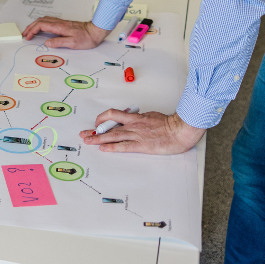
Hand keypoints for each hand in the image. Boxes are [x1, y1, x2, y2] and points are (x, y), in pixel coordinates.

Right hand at [22, 17, 109, 48]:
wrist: (95, 31)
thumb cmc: (86, 38)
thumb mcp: (72, 43)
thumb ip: (58, 42)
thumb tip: (47, 43)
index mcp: (59, 27)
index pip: (41, 26)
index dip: (32, 30)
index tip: (28, 37)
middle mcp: (59, 22)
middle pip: (40, 21)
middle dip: (30, 27)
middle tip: (25, 34)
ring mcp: (61, 22)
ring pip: (44, 20)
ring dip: (35, 25)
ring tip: (30, 31)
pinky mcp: (64, 24)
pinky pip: (49, 21)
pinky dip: (41, 24)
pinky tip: (42, 28)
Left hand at [82, 110, 204, 154]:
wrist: (180, 130)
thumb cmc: (169, 124)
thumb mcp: (152, 116)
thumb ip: (142, 118)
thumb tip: (136, 119)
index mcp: (136, 117)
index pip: (114, 115)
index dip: (103, 118)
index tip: (97, 123)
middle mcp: (133, 125)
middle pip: (109, 125)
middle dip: (94, 130)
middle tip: (84, 134)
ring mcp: (136, 134)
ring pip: (113, 135)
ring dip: (99, 138)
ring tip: (88, 141)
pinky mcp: (141, 145)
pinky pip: (123, 146)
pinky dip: (112, 147)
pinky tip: (104, 148)